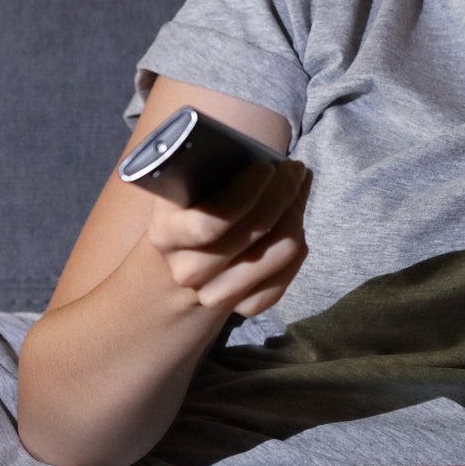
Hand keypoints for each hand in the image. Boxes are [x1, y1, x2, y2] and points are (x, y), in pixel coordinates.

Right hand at [142, 159, 312, 316]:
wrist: (184, 259)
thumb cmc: (192, 208)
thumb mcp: (186, 186)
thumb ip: (213, 169)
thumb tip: (269, 157)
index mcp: (166, 234)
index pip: (209, 223)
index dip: (245, 194)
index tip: (267, 167)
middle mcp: (187, 270)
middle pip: (253, 232)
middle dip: (282, 193)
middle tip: (295, 168)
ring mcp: (214, 294)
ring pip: (280, 251)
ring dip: (296, 215)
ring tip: (297, 190)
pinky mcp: (243, 308)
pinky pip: (286, 277)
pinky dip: (298, 248)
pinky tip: (295, 224)